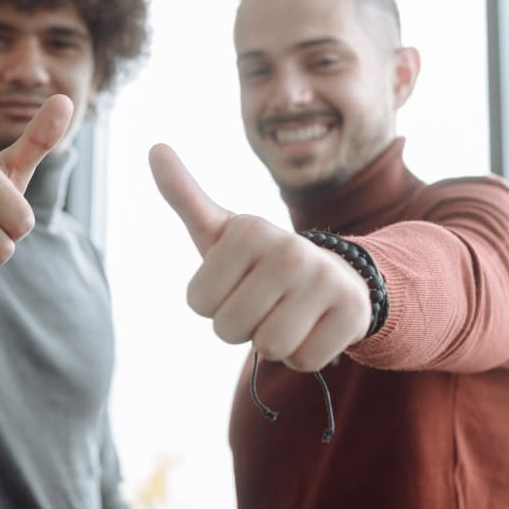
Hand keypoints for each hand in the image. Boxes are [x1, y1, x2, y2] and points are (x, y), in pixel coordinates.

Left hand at [148, 143, 370, 371]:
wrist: (336, 273)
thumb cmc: (261, 259)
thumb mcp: (220, 230)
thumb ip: (184, 195)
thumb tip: (154, 148)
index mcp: (249, 232)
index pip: (198, 303)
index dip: (212, 304)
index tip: (236, 283)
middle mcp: (290, 250)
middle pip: (229, 329)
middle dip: (240, 326)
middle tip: (262, 302)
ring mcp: (326, 281)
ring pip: (269, 347)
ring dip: (272, 341)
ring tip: (287, 314)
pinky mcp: (353, 313)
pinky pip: (304, 360)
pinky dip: (303, 354)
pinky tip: (313, 326)